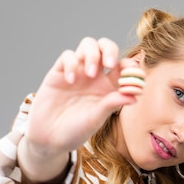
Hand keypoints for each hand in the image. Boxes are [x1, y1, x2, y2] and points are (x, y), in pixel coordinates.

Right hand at [26, 37, 139, 155]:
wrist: (49, 139)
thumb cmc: (76, 131)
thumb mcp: (97, 118)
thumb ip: (112, 104)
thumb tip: (134, 96)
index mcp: (109, 87)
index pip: (124, 66)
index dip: (131, 66)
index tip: (133, 74)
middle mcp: (95, 77)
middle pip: (106, 48)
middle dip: (110, 50)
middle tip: (110, 64)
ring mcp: (77, 72)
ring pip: (88, 45)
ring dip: (92, 54)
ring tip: (89, 74)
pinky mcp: (59, 72)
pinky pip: (68, 55)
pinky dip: (71, 64)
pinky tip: (70, 81)